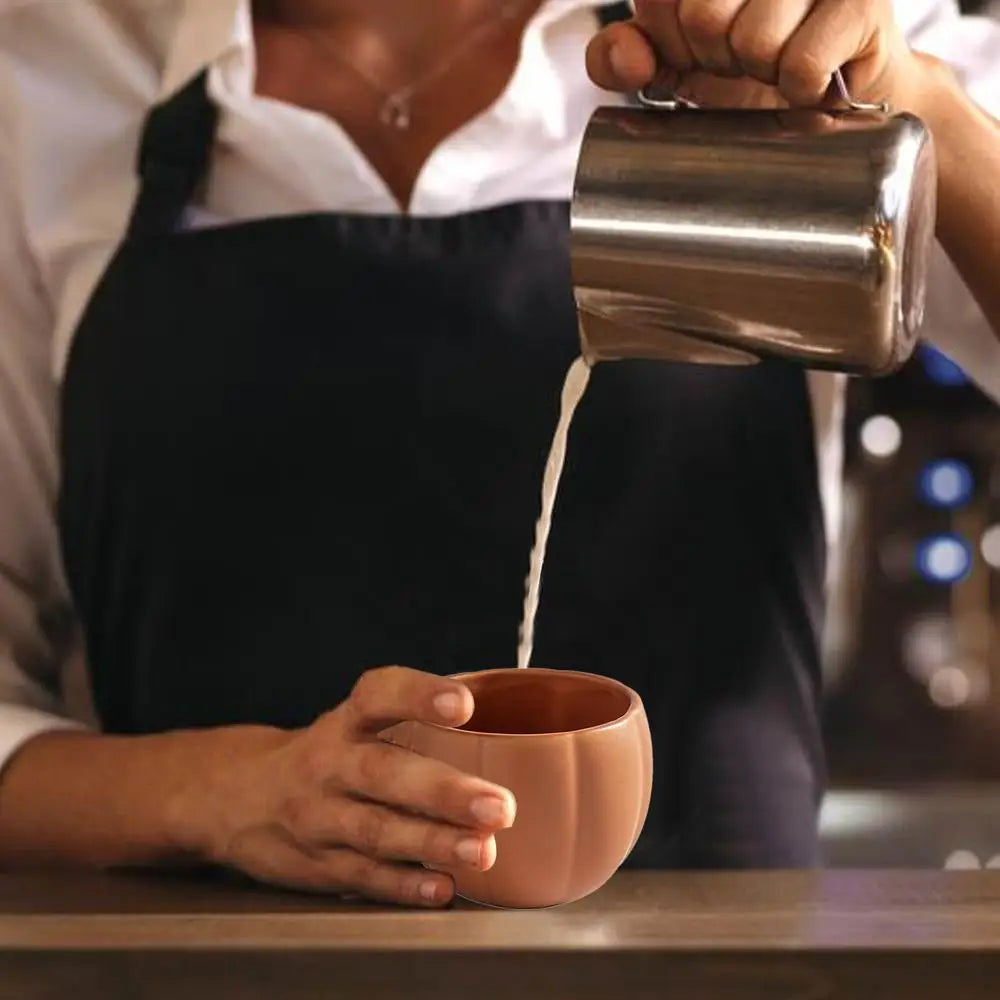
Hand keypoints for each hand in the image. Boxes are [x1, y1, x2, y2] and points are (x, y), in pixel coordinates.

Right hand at [172, 667, 514, 906]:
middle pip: (382, 773)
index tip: (464, 703)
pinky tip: (442, 886)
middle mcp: (328, 765)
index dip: (419, 695)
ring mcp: (319, 818)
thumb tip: (508, 732)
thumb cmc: (328, 755)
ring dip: (432, 842)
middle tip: (500, 805)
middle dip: (443, 790)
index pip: (378, 695)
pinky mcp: (317, 865)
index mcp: (345, 721)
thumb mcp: (356, 723)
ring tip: (483, 849)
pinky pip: (362, 876)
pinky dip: (403, 885)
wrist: (238, 798)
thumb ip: (416, 723)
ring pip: (375, 830)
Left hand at [587, 0, 926, 112]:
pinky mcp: (860, 2)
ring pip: (755, 43)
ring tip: (782, 64)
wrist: (832, 100)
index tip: (699, 48)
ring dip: (765, 75)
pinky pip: (802, 65)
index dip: (674, 43)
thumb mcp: (673, 63)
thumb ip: (624, 57)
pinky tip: (813, 78)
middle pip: (704, 17)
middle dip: (718, 58)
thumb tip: (623, 58)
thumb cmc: (749, 70)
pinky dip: (802, 90)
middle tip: (746, 59)